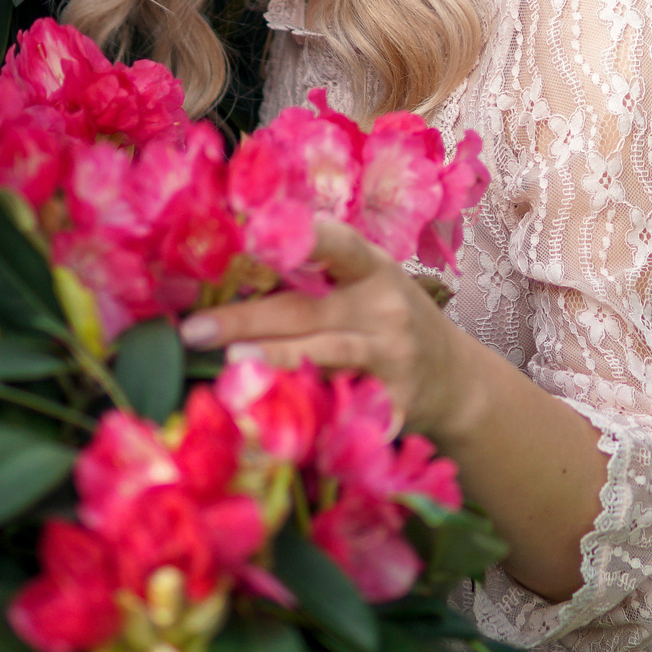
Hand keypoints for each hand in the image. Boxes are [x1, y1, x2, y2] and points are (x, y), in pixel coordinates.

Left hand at [179, 218, 475, 442]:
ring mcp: (391, 360)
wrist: (457, 382)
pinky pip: (341, 408)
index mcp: (374, 270)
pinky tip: (265, 419)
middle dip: (245, 319)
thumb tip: (230, 267)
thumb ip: (317, 277)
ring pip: (323, 357)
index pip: (339, 245)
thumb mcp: (368, 286)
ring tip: (230, 364)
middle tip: (194, 329)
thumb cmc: (389, 323)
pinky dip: (304, 413)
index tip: (255, 232)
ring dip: (273, 359)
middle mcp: (384, 310)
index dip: (302, 237)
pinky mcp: (393, 407)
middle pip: (305, 311)